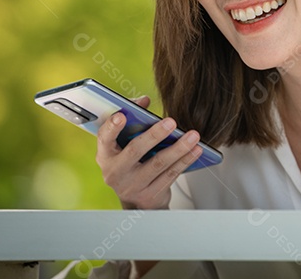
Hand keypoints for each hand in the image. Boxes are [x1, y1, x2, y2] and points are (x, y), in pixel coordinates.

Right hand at [95, 95, 203, 209]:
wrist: (136, 200)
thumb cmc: (131, 162)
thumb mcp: (124, 144)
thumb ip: (132, 118)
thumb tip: (143, 100)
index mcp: (106, 155)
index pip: (104, 139)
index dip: (112, 127)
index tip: (122, 116)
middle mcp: (115, 172)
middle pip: (135, 151)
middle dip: (154, 135)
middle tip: (171, 122)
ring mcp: (132, 186)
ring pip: (158, 164)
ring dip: (178, 148)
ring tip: (193, 135)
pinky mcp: (150, 195)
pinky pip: (170, 175)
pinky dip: (185, 161)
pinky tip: (196, 150)